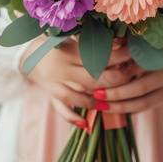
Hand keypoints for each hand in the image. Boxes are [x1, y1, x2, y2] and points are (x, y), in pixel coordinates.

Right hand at [20, 35, 142, 123]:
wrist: (28, 54)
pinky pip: (61, 109)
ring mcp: (54, 83)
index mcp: (67, 50)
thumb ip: (92, 41)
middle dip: (114, 80)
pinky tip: (86, 124)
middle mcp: (60, 68)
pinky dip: (72, 117)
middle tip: (130, 76)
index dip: (118, 57)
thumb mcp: (71, 38)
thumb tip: (119, 43)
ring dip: (97, 101)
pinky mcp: (50, 94)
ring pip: (77, 97)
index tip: (133, 55)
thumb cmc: (56, 44)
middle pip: (91, 79)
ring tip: (113, 100)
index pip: (98, 56)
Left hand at [95, 23, 162, 113]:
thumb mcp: (147, 39)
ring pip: (144, 101)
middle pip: (139, 86)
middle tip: (95, 94)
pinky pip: (148, 106)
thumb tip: (101, 51)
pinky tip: (113, 110)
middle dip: (115, 93)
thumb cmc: (161, 43)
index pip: (135, 64)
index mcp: (162, 52)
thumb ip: (129, 46)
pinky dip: (130, 109)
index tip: (95, 73)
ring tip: (100, 106)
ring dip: (120, 106)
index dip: (115, 70)